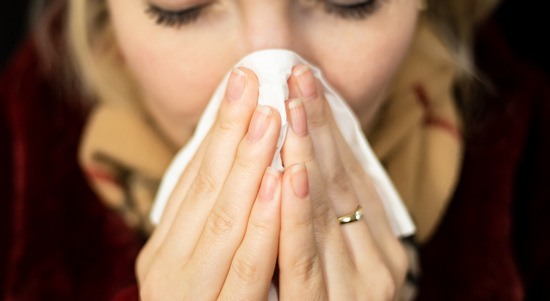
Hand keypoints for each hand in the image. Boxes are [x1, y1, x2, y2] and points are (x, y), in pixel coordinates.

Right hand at [136, 68, 282, 299]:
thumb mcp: (207, 256)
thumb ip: (219, 217)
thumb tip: (244, 158)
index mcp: (165, 250)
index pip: (194, 180)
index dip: (218, 130)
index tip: (239, 85)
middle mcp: (170, 272)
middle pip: (206, 193)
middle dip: (233, 137)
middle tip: (253, 85)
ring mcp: (194, 297)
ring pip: (226, 224)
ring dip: (251, 168)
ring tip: (272, 120)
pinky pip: (249, 271)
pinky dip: (266, 224)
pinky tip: (283, 185)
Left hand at [278, 65, 407, 299]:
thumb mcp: (335, 254)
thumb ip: (328, 216)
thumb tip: (308, 159)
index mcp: (382, 248)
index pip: (353, 177)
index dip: (330, 131)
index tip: (310, 87)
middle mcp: (379, 267)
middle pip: (342, 186)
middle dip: (317, 130)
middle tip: (299, 79)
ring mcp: (359, 290)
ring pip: (326, 214)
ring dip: (307, 157)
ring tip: (292, 110)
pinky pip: (304, 259)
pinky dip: (296, 214)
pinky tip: (289, 173)